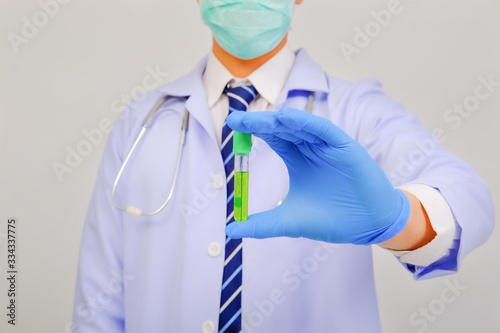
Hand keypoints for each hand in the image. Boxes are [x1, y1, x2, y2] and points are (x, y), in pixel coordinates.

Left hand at [225, 108, 409, 244]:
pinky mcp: (345, 147)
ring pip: (300, 127)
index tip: (232, 125)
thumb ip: (262, 225)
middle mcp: (310, 148)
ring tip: (256, 119)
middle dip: (259, 123)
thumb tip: (231, 231)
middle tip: (236, 119)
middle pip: (282, 129)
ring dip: (279, 121)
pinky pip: (324, 131)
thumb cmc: (333, 219)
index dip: (253, 130)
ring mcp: (327, 146)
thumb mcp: (289, 222)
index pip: (272, 138)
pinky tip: (288, 119)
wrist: (368, 226)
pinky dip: (307, 123)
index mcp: (297, 159)